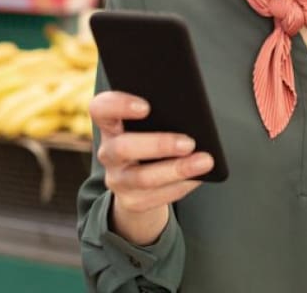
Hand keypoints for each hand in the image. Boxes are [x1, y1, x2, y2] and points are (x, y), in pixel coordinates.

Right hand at [91, 91, 214, 245]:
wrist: (140, 185)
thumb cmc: (152, 141)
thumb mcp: (152, 126)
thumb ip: (164, 115)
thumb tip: (194, 114)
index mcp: (111, 124)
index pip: (101, 109)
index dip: (118, 105)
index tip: (146, 107)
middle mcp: (108, 152)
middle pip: (123, 147)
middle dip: (159, 145)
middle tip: (189, 142)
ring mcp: (117, 179)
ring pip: (143, 178)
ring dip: (177, 170)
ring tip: (205, 162)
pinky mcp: (131, 201)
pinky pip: (157, 197)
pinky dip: (182, 186)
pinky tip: (199, 177)